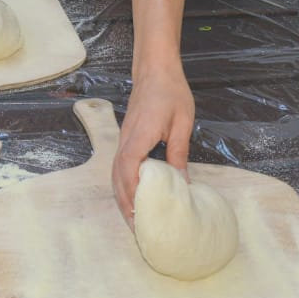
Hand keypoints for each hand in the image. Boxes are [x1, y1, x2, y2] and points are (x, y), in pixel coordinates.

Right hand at [111, 65, 193, 222]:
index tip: (140, 214)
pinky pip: (120, 166)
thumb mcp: (182, 123)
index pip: (128, 169)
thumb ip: (178, 153)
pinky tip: (135, 194)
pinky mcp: (126, 138)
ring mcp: (123, 139)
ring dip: (123, 196)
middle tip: (137, 228)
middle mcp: (125, 140)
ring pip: (116, 173)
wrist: (155, 69)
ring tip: (135, 218)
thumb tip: (182, 184)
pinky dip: (124, 184)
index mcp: (139, 135)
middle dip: (125, 204)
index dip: (132, 193)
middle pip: (117, 176)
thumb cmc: (171, 92)